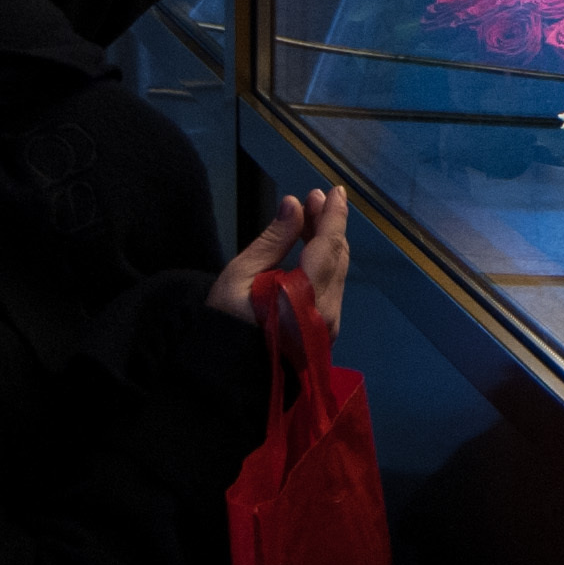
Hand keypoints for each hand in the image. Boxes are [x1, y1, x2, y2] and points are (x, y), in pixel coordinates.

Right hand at [208, 187, 350, 337]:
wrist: (226, 373)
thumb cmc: (226, 324)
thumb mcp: (239, 277)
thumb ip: (272, 241)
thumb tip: (294, 204)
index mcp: (302, 301)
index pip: (327, 249)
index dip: (332, 217)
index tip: (335, 191)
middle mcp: (326, 314)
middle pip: (336, 258)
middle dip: (328, 225)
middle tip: (315, 198)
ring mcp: (330, 325)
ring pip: (337, 272)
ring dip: (327, 242)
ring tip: (311, 215)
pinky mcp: (327, 331)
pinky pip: (332, 286)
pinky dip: (325, 262)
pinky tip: (311, 245)